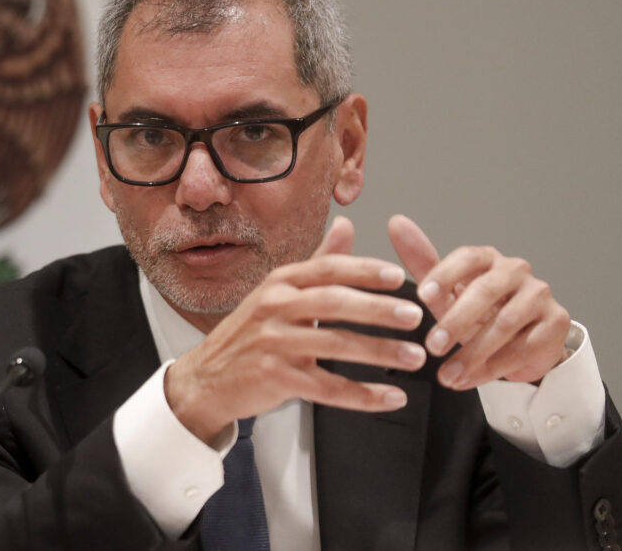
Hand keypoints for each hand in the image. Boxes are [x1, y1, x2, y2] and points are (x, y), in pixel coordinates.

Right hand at [164, 217, 427, 444]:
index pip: (327, 269)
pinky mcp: (275, 378)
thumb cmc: (248, 334)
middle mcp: (274, 307)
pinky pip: (328, 387)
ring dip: (380, 352)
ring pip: (336, 345)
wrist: (205, 378)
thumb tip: (347, 225)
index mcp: (279, 282)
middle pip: (334, 303)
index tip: (399, 276)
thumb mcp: (277, 291)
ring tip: (415, 357)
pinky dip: (363, 395)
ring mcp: (273, 343)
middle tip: (416, 317)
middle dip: (379, 309)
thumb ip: (317, 262)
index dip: (365, 270)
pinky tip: (390, 396)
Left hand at [387, 214, 570, 389]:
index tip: (422, 296)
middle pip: (486, 291)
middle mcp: (516, 270)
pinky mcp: (556, 323)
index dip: (445, 274)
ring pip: (505, 324)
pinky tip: (469, 380)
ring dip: (472, 354)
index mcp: (487, 258)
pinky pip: (524, 347)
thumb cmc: (477, 313)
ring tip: (446, 375)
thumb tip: (396, 223)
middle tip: (432, 346)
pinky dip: (492, 368)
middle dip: (456, 321)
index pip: (467, 257)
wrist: (520, 344)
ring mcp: (539, 295)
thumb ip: (422, 262)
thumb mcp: (445, 292)